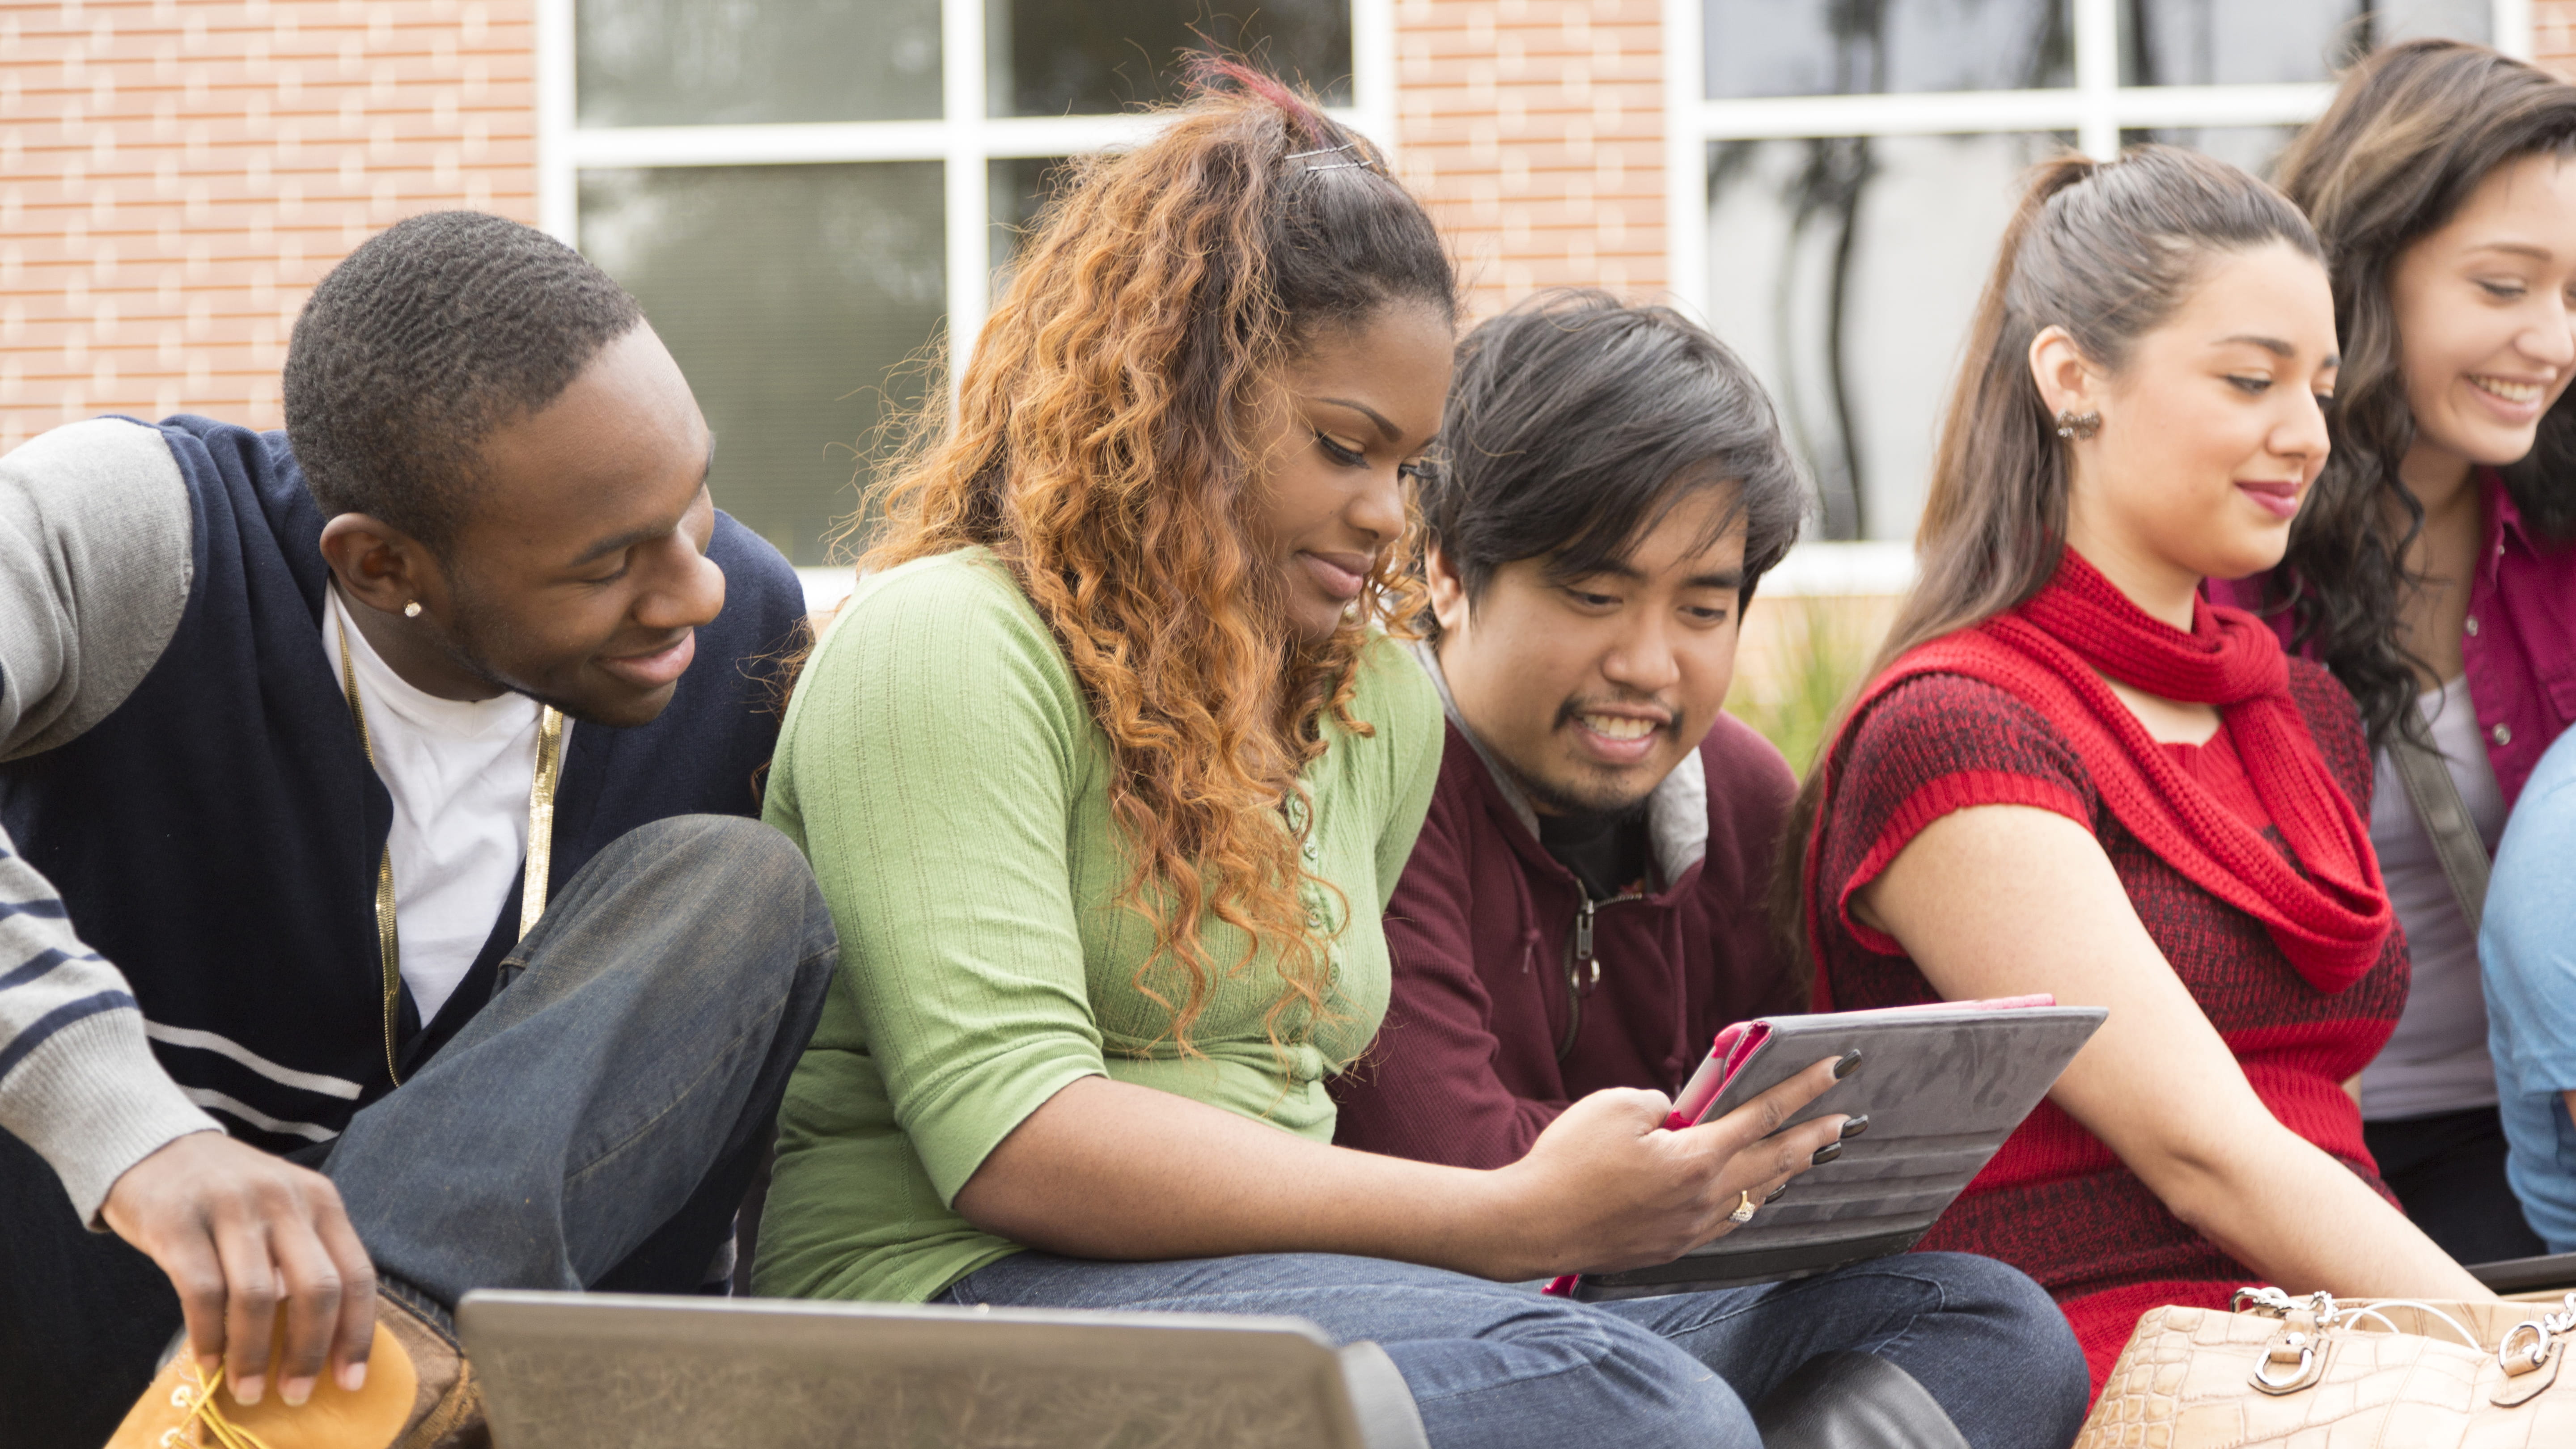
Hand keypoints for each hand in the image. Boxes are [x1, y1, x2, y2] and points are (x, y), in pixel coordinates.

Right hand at [100, 1132, 376, 1406]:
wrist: (154, 1146)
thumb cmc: (226, 1195)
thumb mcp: (282, 1212)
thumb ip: (304, 1259)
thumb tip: (323, 1340)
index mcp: (320, 1200)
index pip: (356, 1274)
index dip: (358, 1333)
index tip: (350, 1381)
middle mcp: (283, 1199)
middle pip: (316, 1288)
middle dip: (308, 1351)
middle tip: (295, 1393)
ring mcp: (231, 1206)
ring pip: (258, 1296)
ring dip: (253, 1353)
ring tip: (247, 1388)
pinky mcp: (178, 1220)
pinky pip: (202, 1291)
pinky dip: (208, 1335)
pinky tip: (209, 1361)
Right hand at [1487, 1054, 1851, 1279]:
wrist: (1532, 1224)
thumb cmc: (1567, 1161)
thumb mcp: (1614, 1106)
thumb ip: (1661, 1103)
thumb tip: (1679, 1116)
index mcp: (1695, 1157)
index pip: (1763, 1113)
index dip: (1804, 1087)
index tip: (1838, 1068)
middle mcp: (1704, 1197)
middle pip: (1775, 1160)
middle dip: (1815, 1136)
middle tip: (1849, 1121)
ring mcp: (1691, 1226)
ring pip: (1757, 1195)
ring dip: (1789, 1172)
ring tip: (1812, 1155)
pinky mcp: (1673, 1245)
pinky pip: (1729, 1221)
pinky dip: (1752, 1201)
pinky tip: (1757, 1196)